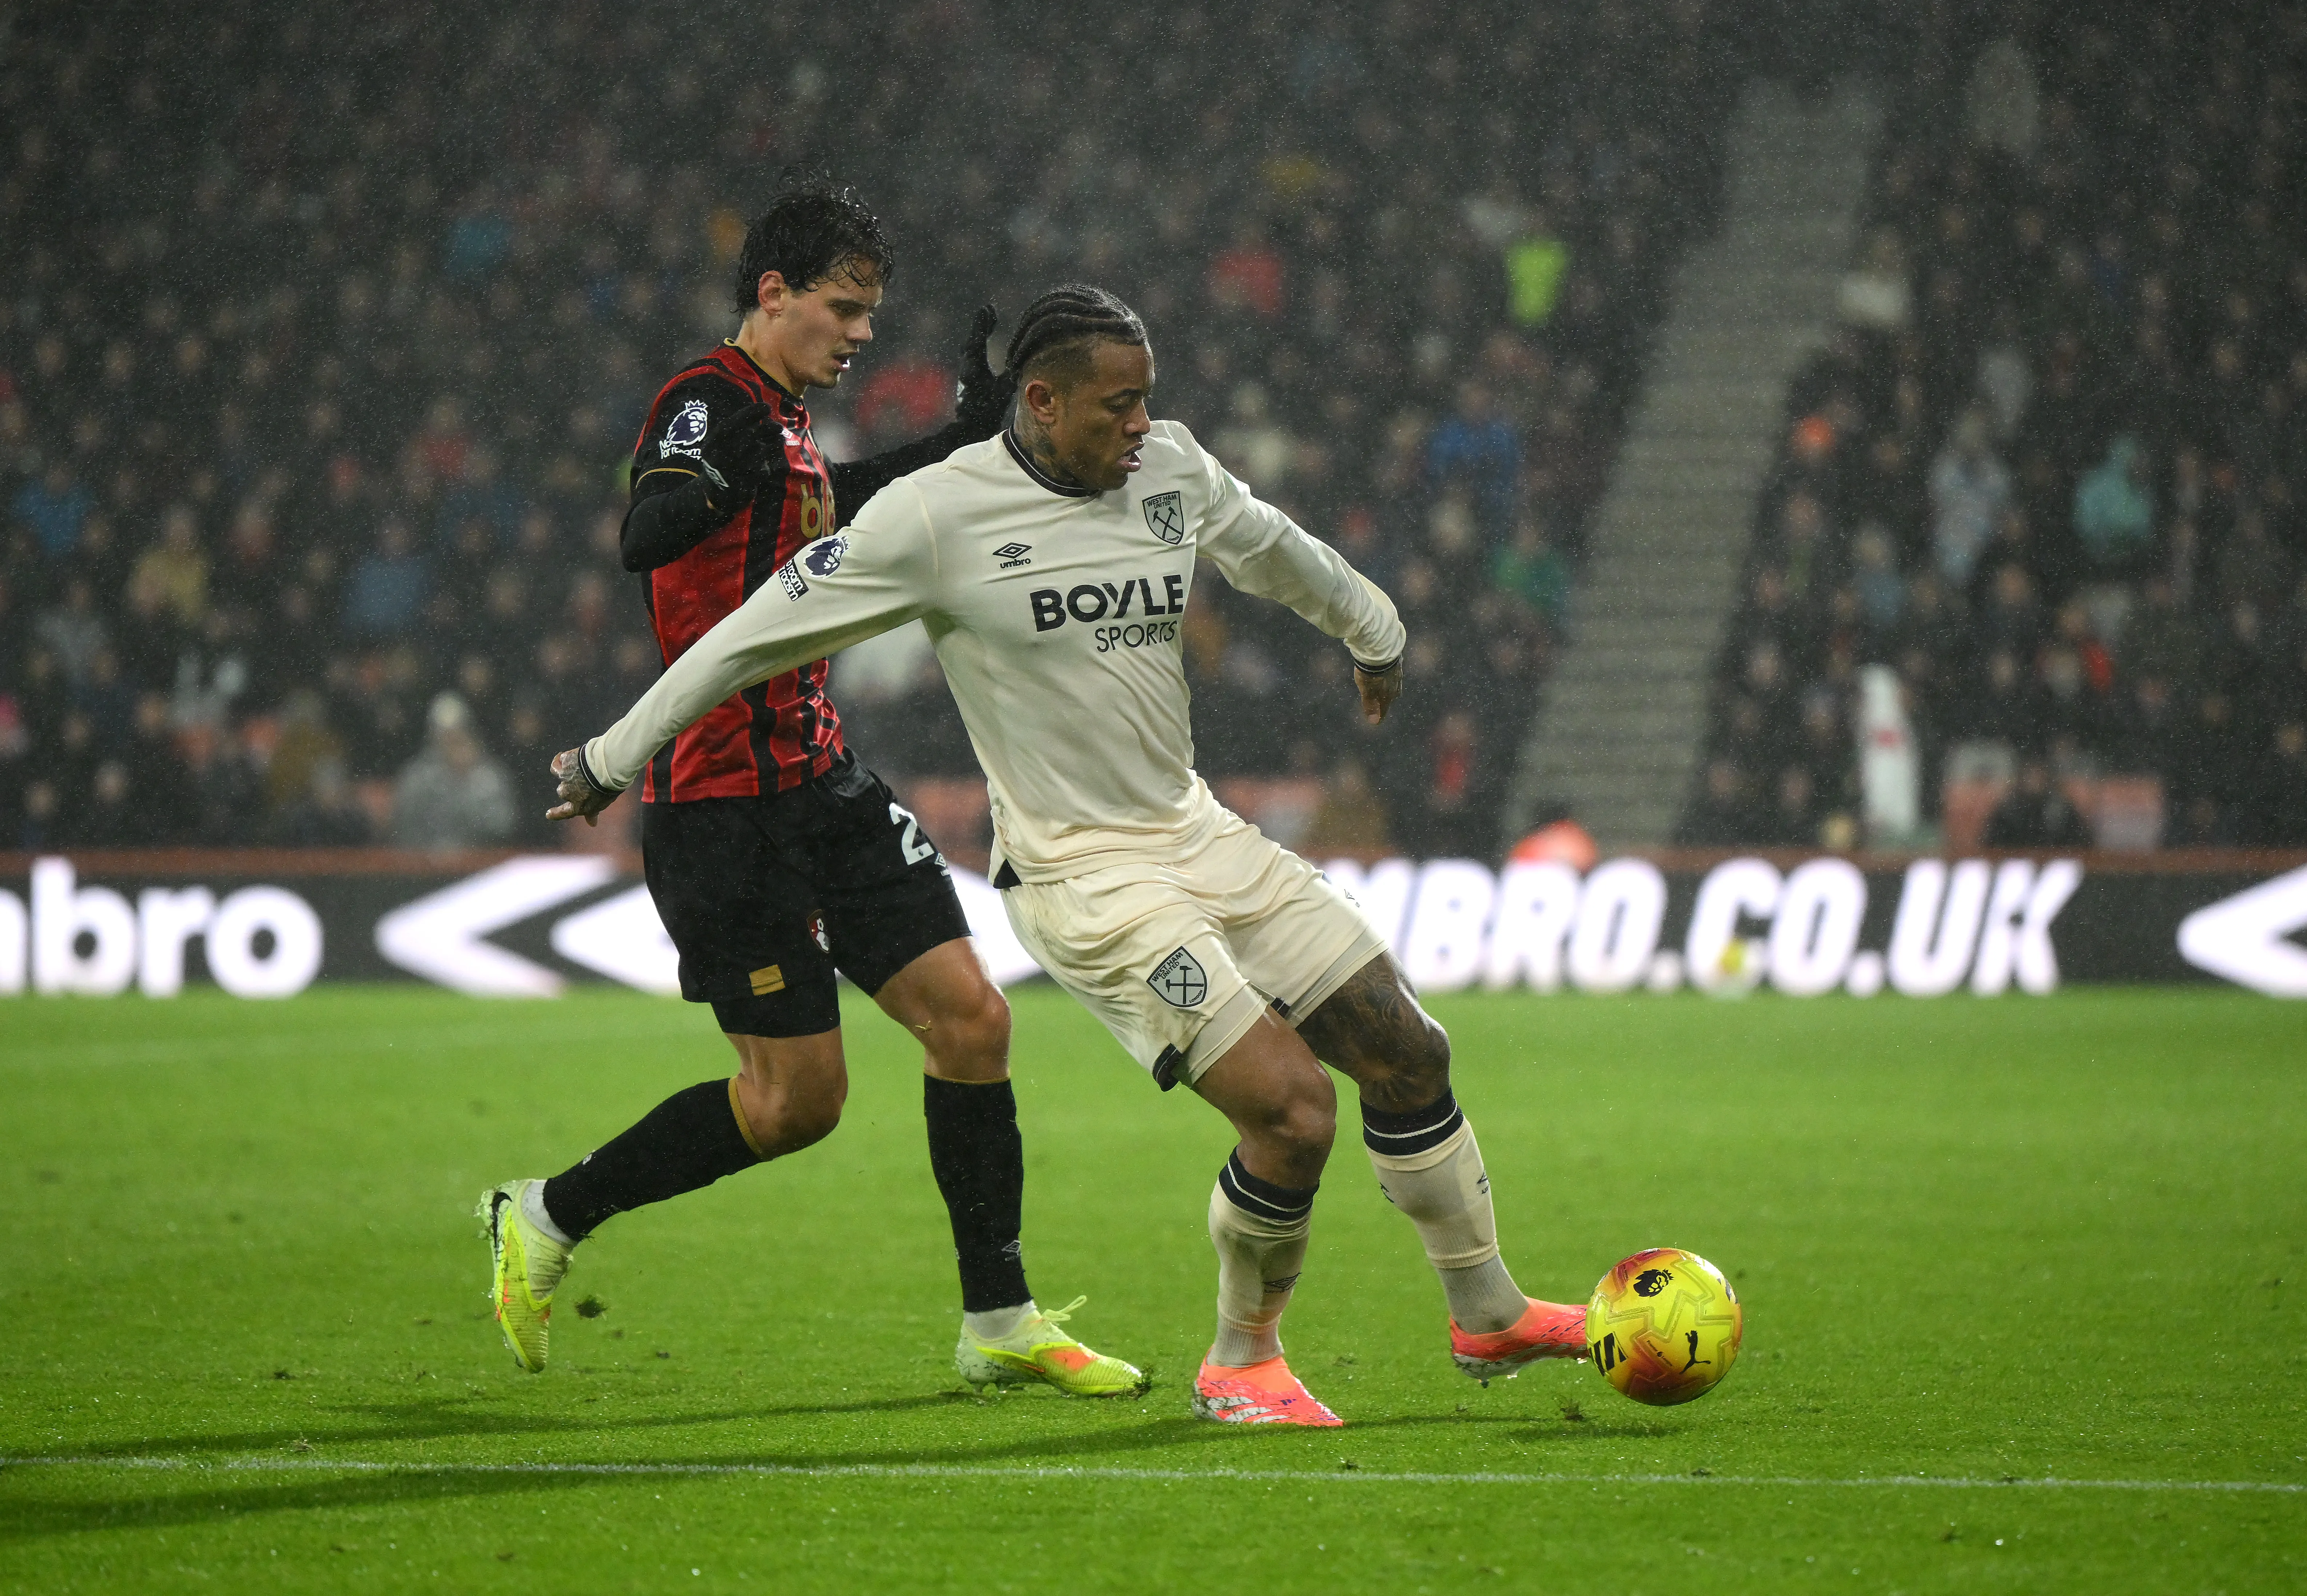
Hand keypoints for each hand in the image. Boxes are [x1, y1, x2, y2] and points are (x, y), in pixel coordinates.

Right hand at [546, 746, 619, 825]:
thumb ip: (593, 812)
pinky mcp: (565, 762)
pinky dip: (560, 759)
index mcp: (578, 806)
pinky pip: (559, 761)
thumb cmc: (607, 788)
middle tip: (580, 781)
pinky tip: (564, 756)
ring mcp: (565, 777)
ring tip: (570, 765)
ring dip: (564, 771)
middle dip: (569, 787)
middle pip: (562, 791)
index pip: (564, 812)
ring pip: (558, 775)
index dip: (556, 814)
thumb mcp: (602, 804)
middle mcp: (568, 793)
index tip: (548, 814)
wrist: (605, 768)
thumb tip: (592, 824)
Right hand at [696, 403, 779, 514]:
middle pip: (747, 437)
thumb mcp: (720, 445)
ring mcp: (731, 472)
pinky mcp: (744, 485)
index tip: (765, 407)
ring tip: (778, 438)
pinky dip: (769, 461)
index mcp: (711, 445)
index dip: (750, 414)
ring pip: (758, 452)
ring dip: (772, 443)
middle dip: (766, 429)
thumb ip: (735, 432)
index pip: (731, 424)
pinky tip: (772, 456)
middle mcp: (719, 457)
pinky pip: (762, 469)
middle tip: (777, 425)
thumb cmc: (722, 463)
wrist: (716, 495)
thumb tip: (761, 414)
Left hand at [953, 303, 1017, 437]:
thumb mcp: (1003, 391)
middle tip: (989, 312)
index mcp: (974, 365)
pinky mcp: (967, 381)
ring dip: (980, 336)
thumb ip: (1011, 374)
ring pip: (971, 349)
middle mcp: (967, 366)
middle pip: (973, 340)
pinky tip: (984, 348)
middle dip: (982, 326)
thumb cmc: (986, 411)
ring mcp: (966, 373)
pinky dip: (979, 347)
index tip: (987, 308)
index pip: (978, 338)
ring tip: (989, 325)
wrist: (969, 428)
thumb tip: (1023, 359)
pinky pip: (973, 357)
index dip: (983, 323)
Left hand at [1354, 657, 1402, 724]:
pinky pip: (1395, 672)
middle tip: (1382, 703)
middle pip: (1392, 697)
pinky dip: (1390, 676)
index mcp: (1388, 694)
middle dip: (1387, 701)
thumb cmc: (1371, 673)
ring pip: (1395, 684)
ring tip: (1385, 688)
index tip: (1378, 721)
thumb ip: (1370, 705)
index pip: (1384, 709)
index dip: (1380, 715)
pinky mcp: (1397, 662)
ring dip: (1390, 688)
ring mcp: (1398, 672)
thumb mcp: (1366, 690)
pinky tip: (1387, 672)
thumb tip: (1373, 721)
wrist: (1380, 649)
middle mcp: (1396, 685)